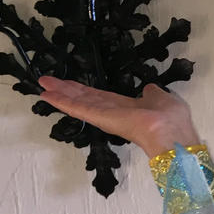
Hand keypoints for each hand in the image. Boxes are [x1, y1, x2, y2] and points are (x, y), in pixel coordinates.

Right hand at [37, 77, 197, 157]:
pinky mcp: (100, 118)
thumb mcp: (162, 99)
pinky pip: (79, 108)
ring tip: (43, 84)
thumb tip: (148, 88)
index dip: (86, 91)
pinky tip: (48, 95)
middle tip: (47, 81)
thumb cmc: (171, 118)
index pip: (103, 98)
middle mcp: (114, 113)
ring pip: (79, 102)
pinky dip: (63, 101)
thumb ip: (152, 94)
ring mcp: (106, 116)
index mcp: (129, 108)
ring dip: (61, 93)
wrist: (170, 133)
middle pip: (86, 99)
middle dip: (67, 90)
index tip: (71, 85)